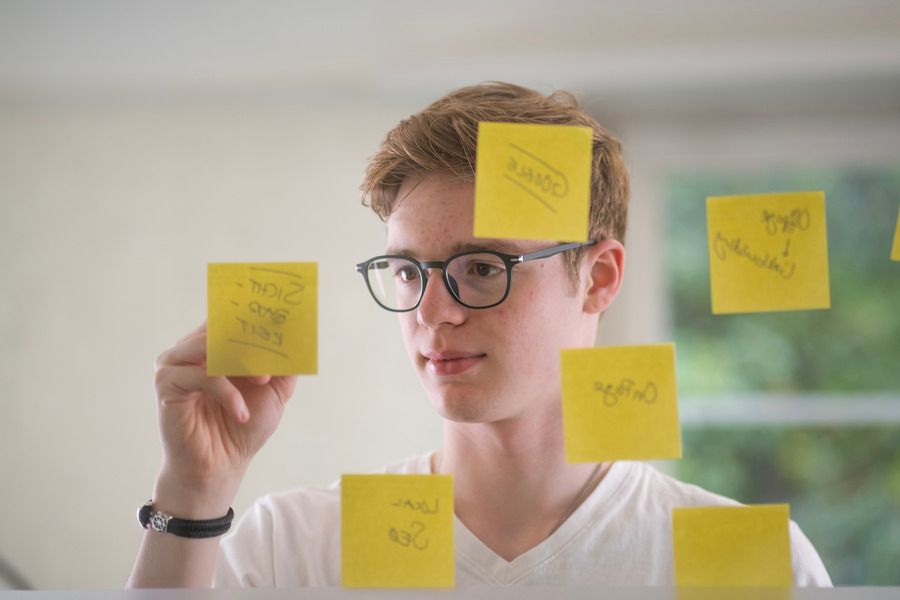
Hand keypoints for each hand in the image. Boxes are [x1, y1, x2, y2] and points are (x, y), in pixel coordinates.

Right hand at [152, 323, 296, 513]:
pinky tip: (241, 412)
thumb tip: (300, 335)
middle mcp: (192, 347)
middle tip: (277, 346)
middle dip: (255, 336)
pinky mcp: (166, 382)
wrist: (222, 464)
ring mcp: (176, 362)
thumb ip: (285, 363)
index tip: (284, 311)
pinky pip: (202, 375)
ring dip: (243, 361)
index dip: (257, 312)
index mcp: (216, 344)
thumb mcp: (275, 390)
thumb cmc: (245, 426)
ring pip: (212, 344)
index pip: (233, 315)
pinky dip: (228, 392)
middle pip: (224, 325)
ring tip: (263, 381)